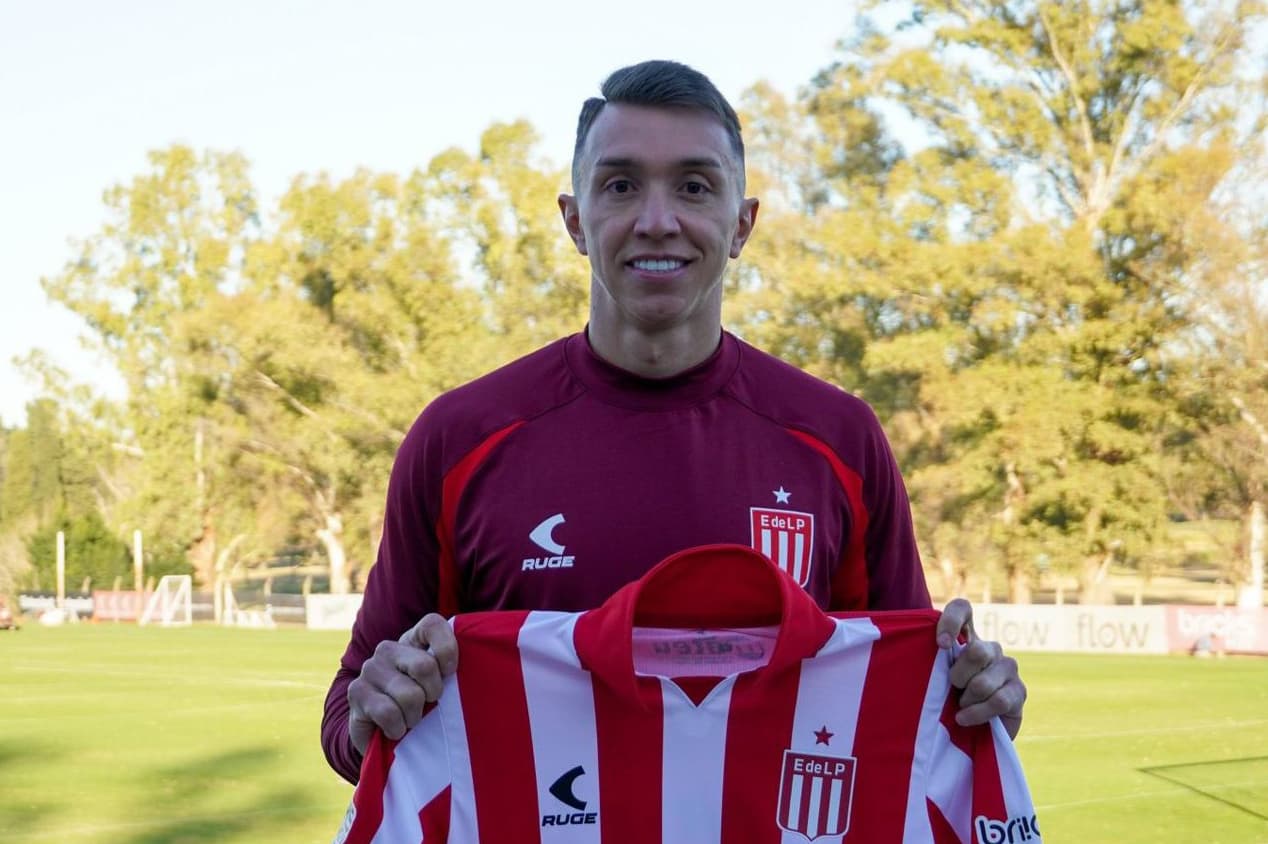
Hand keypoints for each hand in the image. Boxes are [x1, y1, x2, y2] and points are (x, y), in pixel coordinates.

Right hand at [347, 613, 458, 755]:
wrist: (381, 732)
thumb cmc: (421, 704)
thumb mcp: (440, 683)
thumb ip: (455, 669)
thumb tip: (487, 658)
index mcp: (412, 640)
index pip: (432, 624)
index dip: (447, 650)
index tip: (450, 673)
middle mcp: (388, 648)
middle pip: (425, 666)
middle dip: (433, 694)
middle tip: (429, 704)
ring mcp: (370, 669)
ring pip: (409, 695)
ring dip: (415, 716)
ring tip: (411, 719)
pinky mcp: (356, 692)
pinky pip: (389, 713)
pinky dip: (398, 728)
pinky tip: (396, 729)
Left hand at [937, 598, 1025, 739]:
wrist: (968, 732)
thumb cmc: (942, 699)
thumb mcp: (931, 678)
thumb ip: (926, 661)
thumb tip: (897, 644)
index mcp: (966, 637)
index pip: (962, 609)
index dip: (951, 621)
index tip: (940, 645)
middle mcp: (989, 648)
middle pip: (977, 651)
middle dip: (958, 677)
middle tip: (952, 689)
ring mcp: (1008, 668)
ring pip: (984, 682)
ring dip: (966, 700)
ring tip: (959, 707)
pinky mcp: (1019, 691)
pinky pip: (998, 701)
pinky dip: (977, 713)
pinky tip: (965, 718)